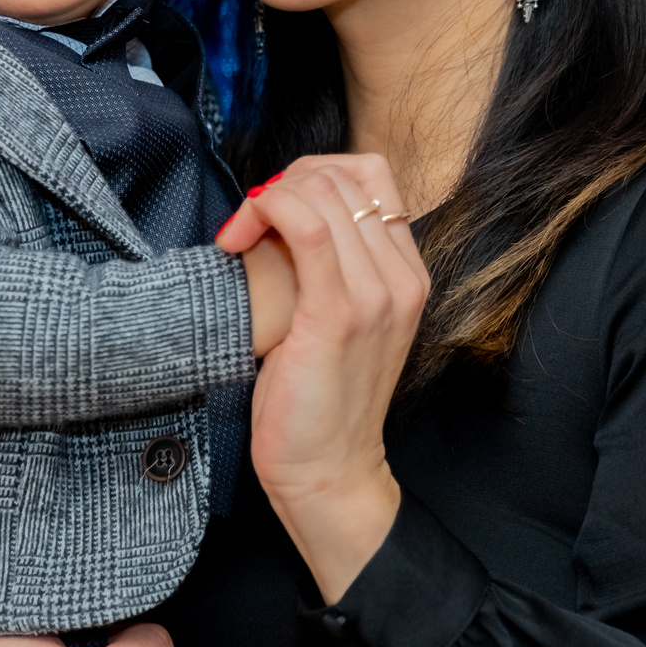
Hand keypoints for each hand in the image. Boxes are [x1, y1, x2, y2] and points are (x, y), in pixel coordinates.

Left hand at [223, 155, 426, 602]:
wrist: (328, 472)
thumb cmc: (318, 401)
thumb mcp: (338, 320)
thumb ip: (331, 265)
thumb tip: (286, 212)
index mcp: (408, 273)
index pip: (371, 175)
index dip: (314, 173)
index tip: (273, 208)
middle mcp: (403, 277)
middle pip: (346, 174)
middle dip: (285, 180)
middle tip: (246, 221)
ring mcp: (377, 294)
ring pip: (324, 191)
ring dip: (267, 196)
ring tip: (238, 235)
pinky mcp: (339, 313)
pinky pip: (307, 226)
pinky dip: (267, 211)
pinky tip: (237, 239)